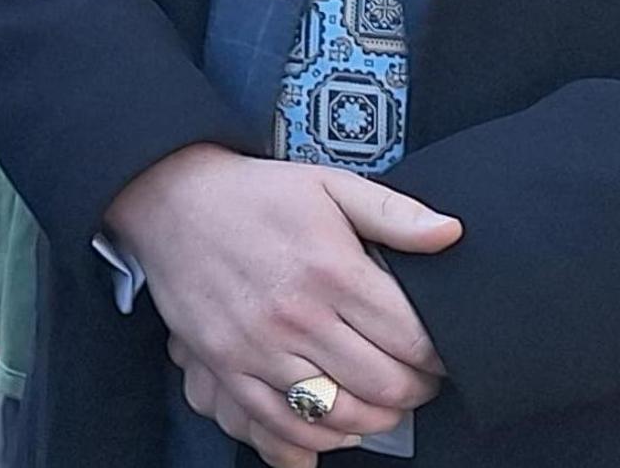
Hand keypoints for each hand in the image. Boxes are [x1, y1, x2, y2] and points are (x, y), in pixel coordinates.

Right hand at [103, 144, 461, 459]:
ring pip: (340, 413)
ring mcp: (258, 345)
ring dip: (375, 418)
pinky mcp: (226, 364)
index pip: (413, 341)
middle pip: (385, 385)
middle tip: (417, 380)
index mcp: (331, 269)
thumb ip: (395, 213)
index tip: (439, 355)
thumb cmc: (253, 194)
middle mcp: (297, 313)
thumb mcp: (330, 185)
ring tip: (382, 401)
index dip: (440, 358)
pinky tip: (335, 419)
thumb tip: (449, 233)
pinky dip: (319, 435)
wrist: (169, 198)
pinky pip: (282, 423)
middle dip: (415, 391)